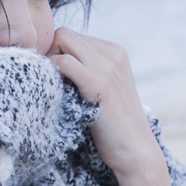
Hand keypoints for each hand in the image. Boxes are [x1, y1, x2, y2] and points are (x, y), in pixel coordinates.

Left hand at [47, 28, 162, 180]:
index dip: (57, 53)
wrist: (136, 151)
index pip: (73, 36)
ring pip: (62, 40)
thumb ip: (88, 70)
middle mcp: (113, 54)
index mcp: (116, 52)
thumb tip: (54, 61)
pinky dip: (52, 71)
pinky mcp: (99, 85)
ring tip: (53, 87)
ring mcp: (107, 67)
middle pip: (65, 34)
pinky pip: (63, 62)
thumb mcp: (105, 88)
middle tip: (48, 81)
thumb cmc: (114, 125)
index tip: (54, 76)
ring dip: (49, 61)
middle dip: (49, 53)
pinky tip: (56, 91)